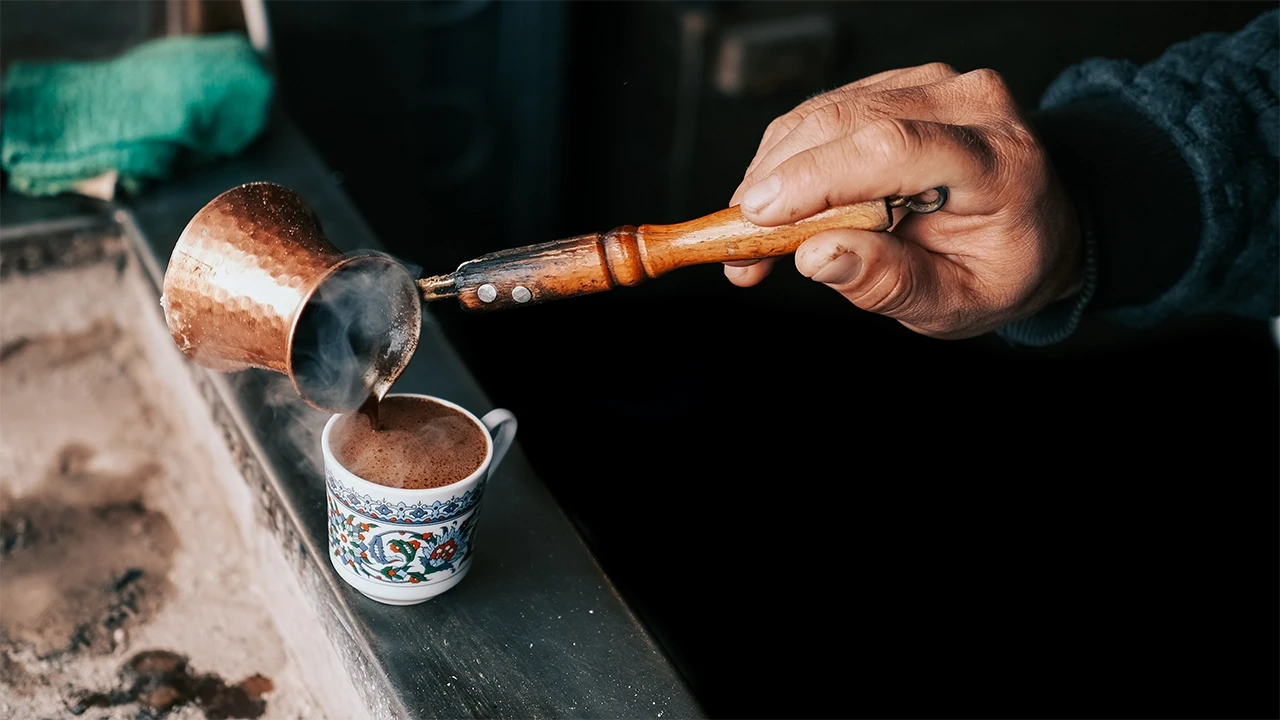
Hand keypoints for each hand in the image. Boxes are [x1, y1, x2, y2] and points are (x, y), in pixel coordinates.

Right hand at [724, 64, 1083, 338]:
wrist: (1035, 226)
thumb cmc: (998, 269)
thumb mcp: (955, 304)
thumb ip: (890, 283)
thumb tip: (816, 256)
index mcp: (998, 163)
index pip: (894, 148)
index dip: (816, 177)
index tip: (756, 217)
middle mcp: (970, 106)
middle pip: (848, 121)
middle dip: (776, 183)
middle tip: (738, 247)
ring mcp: (934, 86)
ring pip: (824, 113)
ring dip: (770, 173)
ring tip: (751, 238)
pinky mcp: (900, 84)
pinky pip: (823, 112)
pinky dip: (786, 158)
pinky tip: (776, 204)